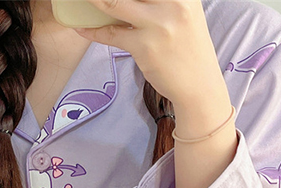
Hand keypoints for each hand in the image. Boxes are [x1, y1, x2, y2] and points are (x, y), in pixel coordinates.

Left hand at [72, 0, 226, 107]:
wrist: (199, 86)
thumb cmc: (188, 48)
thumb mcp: (183, 11)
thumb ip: (160, 0)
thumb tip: (124, 1)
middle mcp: (172, 2)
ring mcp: (157, 24)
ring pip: (112, 2)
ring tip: (81, 0)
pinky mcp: (144, 47)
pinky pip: (110, 34)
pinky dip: (93, 31)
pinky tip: (82, 28)